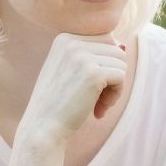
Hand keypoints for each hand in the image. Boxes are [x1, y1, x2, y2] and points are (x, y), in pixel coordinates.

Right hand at [21, 33, 128, 147]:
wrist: (42, 127)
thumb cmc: (58, 103)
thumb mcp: (70, 71)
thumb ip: (92, 56)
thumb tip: (123, 46)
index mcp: (65, 38)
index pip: (105, 41)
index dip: (105, 65)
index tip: (93, 86)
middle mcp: (72, 42)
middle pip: (115, 50)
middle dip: (112, 75)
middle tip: (98, 98)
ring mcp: (82, 56)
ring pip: (121, 63)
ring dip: (115, 86)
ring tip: (98, 104)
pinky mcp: (93, 73)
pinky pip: (121, 77)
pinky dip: (116, 95)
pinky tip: (99, 109)